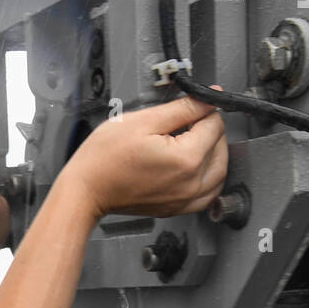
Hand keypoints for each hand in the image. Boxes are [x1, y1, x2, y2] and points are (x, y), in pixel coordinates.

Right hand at [60, 92, 228, 219]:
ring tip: (192, 142)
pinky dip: (208, 179)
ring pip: (219, 174)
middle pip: (221, 149)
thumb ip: (184, 108)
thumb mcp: (145, 120)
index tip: (189, 107)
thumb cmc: (105, 158)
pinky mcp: (176, 209)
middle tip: (187, 123)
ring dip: (213, 155)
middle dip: (209, 131)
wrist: (87, 189)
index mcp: (187, 160)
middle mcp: (191, 184)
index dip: (203, 110)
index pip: (215, 125)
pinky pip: (207, 195)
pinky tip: (194, 167)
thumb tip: (210, 98)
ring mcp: (184, 201)